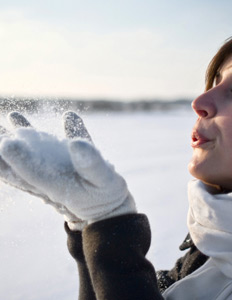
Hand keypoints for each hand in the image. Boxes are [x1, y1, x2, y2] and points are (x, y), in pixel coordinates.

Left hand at [0, 112, 135, 229]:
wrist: (109, 206)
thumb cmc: (108, 197)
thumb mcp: (105, 182)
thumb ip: (92, 164)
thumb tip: (76, 143)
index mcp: (59, 186)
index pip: (33, 172)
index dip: (19, 158)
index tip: (7, 143)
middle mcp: (51, 178)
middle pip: (21, 164)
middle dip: (6, 148)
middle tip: (0, 134)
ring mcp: (57, 171)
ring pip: (33, 154)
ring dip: (21, 138)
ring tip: (13, 115)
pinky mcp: (67, 165)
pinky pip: (54, 148)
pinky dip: (49, 135)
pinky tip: (62, 117)